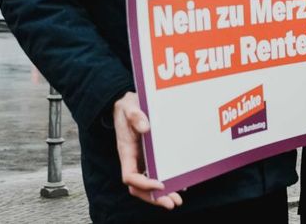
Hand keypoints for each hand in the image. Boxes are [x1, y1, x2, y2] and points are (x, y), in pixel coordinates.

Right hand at [114, 92, 182, 209]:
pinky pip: (155, 174)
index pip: (130, 176)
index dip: (144, 184)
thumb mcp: (129, 106)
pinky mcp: (148, 157)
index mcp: (126, 151)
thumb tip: (145, 127)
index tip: (160, 184)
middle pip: (139, 187)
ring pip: (147, 184)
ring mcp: (140, 160)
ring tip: (176, 200)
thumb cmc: (128, 106)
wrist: (129, 104)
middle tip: (172, 202)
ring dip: (161, 194)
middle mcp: (132, 160)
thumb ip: (135, 115)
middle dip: (154, 198)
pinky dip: (166, 182)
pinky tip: (178, 184)